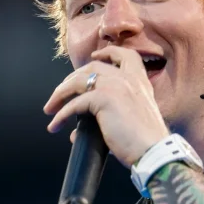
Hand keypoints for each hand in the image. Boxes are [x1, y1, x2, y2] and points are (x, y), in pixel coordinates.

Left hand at [43, 46, 170, 166]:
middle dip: (71, 79)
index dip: (107, 53)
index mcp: (140, 81)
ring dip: (59, 94)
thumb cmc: (145, 141)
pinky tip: (55, 125)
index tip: (94, 57)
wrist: (153, 151)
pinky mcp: (104, 99)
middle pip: (91, 67)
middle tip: (59, 94)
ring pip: (78, 81)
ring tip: (50, 108)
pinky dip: (61, 115)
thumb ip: (110, 117)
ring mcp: (116, 85)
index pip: (125, 55)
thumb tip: (78, 131)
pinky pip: (74, 104)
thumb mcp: (133, 118)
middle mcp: (128, 78)